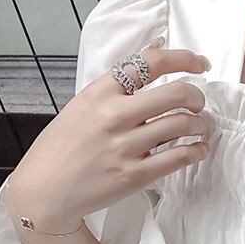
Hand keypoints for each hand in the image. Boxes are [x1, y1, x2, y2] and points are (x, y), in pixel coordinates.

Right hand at [8, 41, 211, 230]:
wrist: (43, 190)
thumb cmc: (63, 146)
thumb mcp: (84, 104)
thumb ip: (117, 84)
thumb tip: (154, 52)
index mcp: (100, 93)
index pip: (150, 63)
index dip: (184, 59)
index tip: (200, 64)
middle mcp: (114, 116)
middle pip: (176, 93)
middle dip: (197, 97)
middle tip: (198, 104)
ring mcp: (125, 146)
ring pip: (181, 125)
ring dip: (199, 124)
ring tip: (198, 127)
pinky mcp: (134, 175)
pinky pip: (178, 158)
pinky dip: (196, 151)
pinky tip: (199, 149)